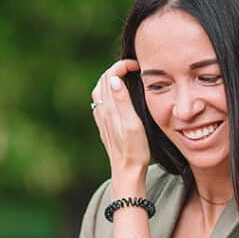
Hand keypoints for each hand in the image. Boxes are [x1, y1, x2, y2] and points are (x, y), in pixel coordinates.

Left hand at [91, 59, 149, 178]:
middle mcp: (102, 112)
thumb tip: (113, 79)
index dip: (122, 66)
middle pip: (103, 81)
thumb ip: (123, 101)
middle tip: (134, 68)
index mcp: (109, 108)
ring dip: (111, 80)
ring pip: (100, 92)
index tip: (137, 66)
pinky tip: (117, 97)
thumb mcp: (133, 124)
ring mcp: (101, 119)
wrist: (127, 171)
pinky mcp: (104, 126)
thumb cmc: (134, 150)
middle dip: (117, 69)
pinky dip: (108, 93)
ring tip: (127, 77)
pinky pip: (101, 103)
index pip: (110, 76)